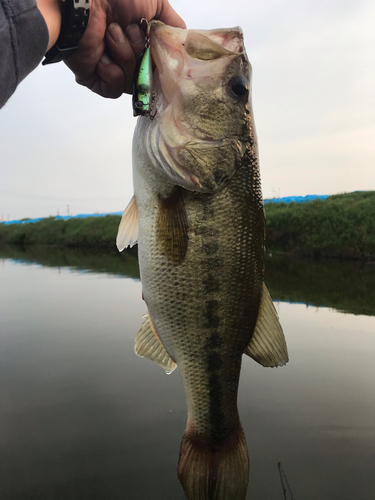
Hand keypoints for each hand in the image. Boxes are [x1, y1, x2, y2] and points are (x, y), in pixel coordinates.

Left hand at [64, 0, 185, 97]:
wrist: (85, 2)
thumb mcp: (156, 3)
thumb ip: (173, 23)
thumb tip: (184, 41)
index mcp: (141, 42)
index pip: (159, 65)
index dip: (162, 63)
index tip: (162, 54)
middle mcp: (127, 57)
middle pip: (147, 76)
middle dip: (140, 52)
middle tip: (129, 30)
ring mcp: (111, 69)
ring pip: (131, 83)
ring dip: (124, 57)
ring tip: (111, 34)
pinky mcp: (95, 79)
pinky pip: (113, 90)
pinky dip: (111, 73)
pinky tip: (102, 55)